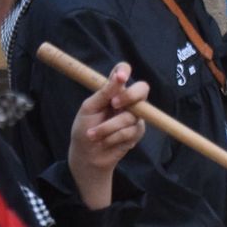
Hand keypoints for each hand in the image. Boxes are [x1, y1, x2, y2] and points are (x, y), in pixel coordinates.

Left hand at [67, 63, 148, 209]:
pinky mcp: (137, 132)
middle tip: (114, 104)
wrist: (87, 155)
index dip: (124, 71)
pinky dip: (114, 137)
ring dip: (109, 127)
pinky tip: (105, 141)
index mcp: (112, 90)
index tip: (120, 77)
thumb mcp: (89, 109)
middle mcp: (126, 100)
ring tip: (94, 135)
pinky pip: (131, 131)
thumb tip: (118, 76)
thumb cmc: (84, 129)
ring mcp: (134, 116)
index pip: (123, 72)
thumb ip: (105, 93)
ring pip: (131, 115)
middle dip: (129, 96)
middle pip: (142, 89)